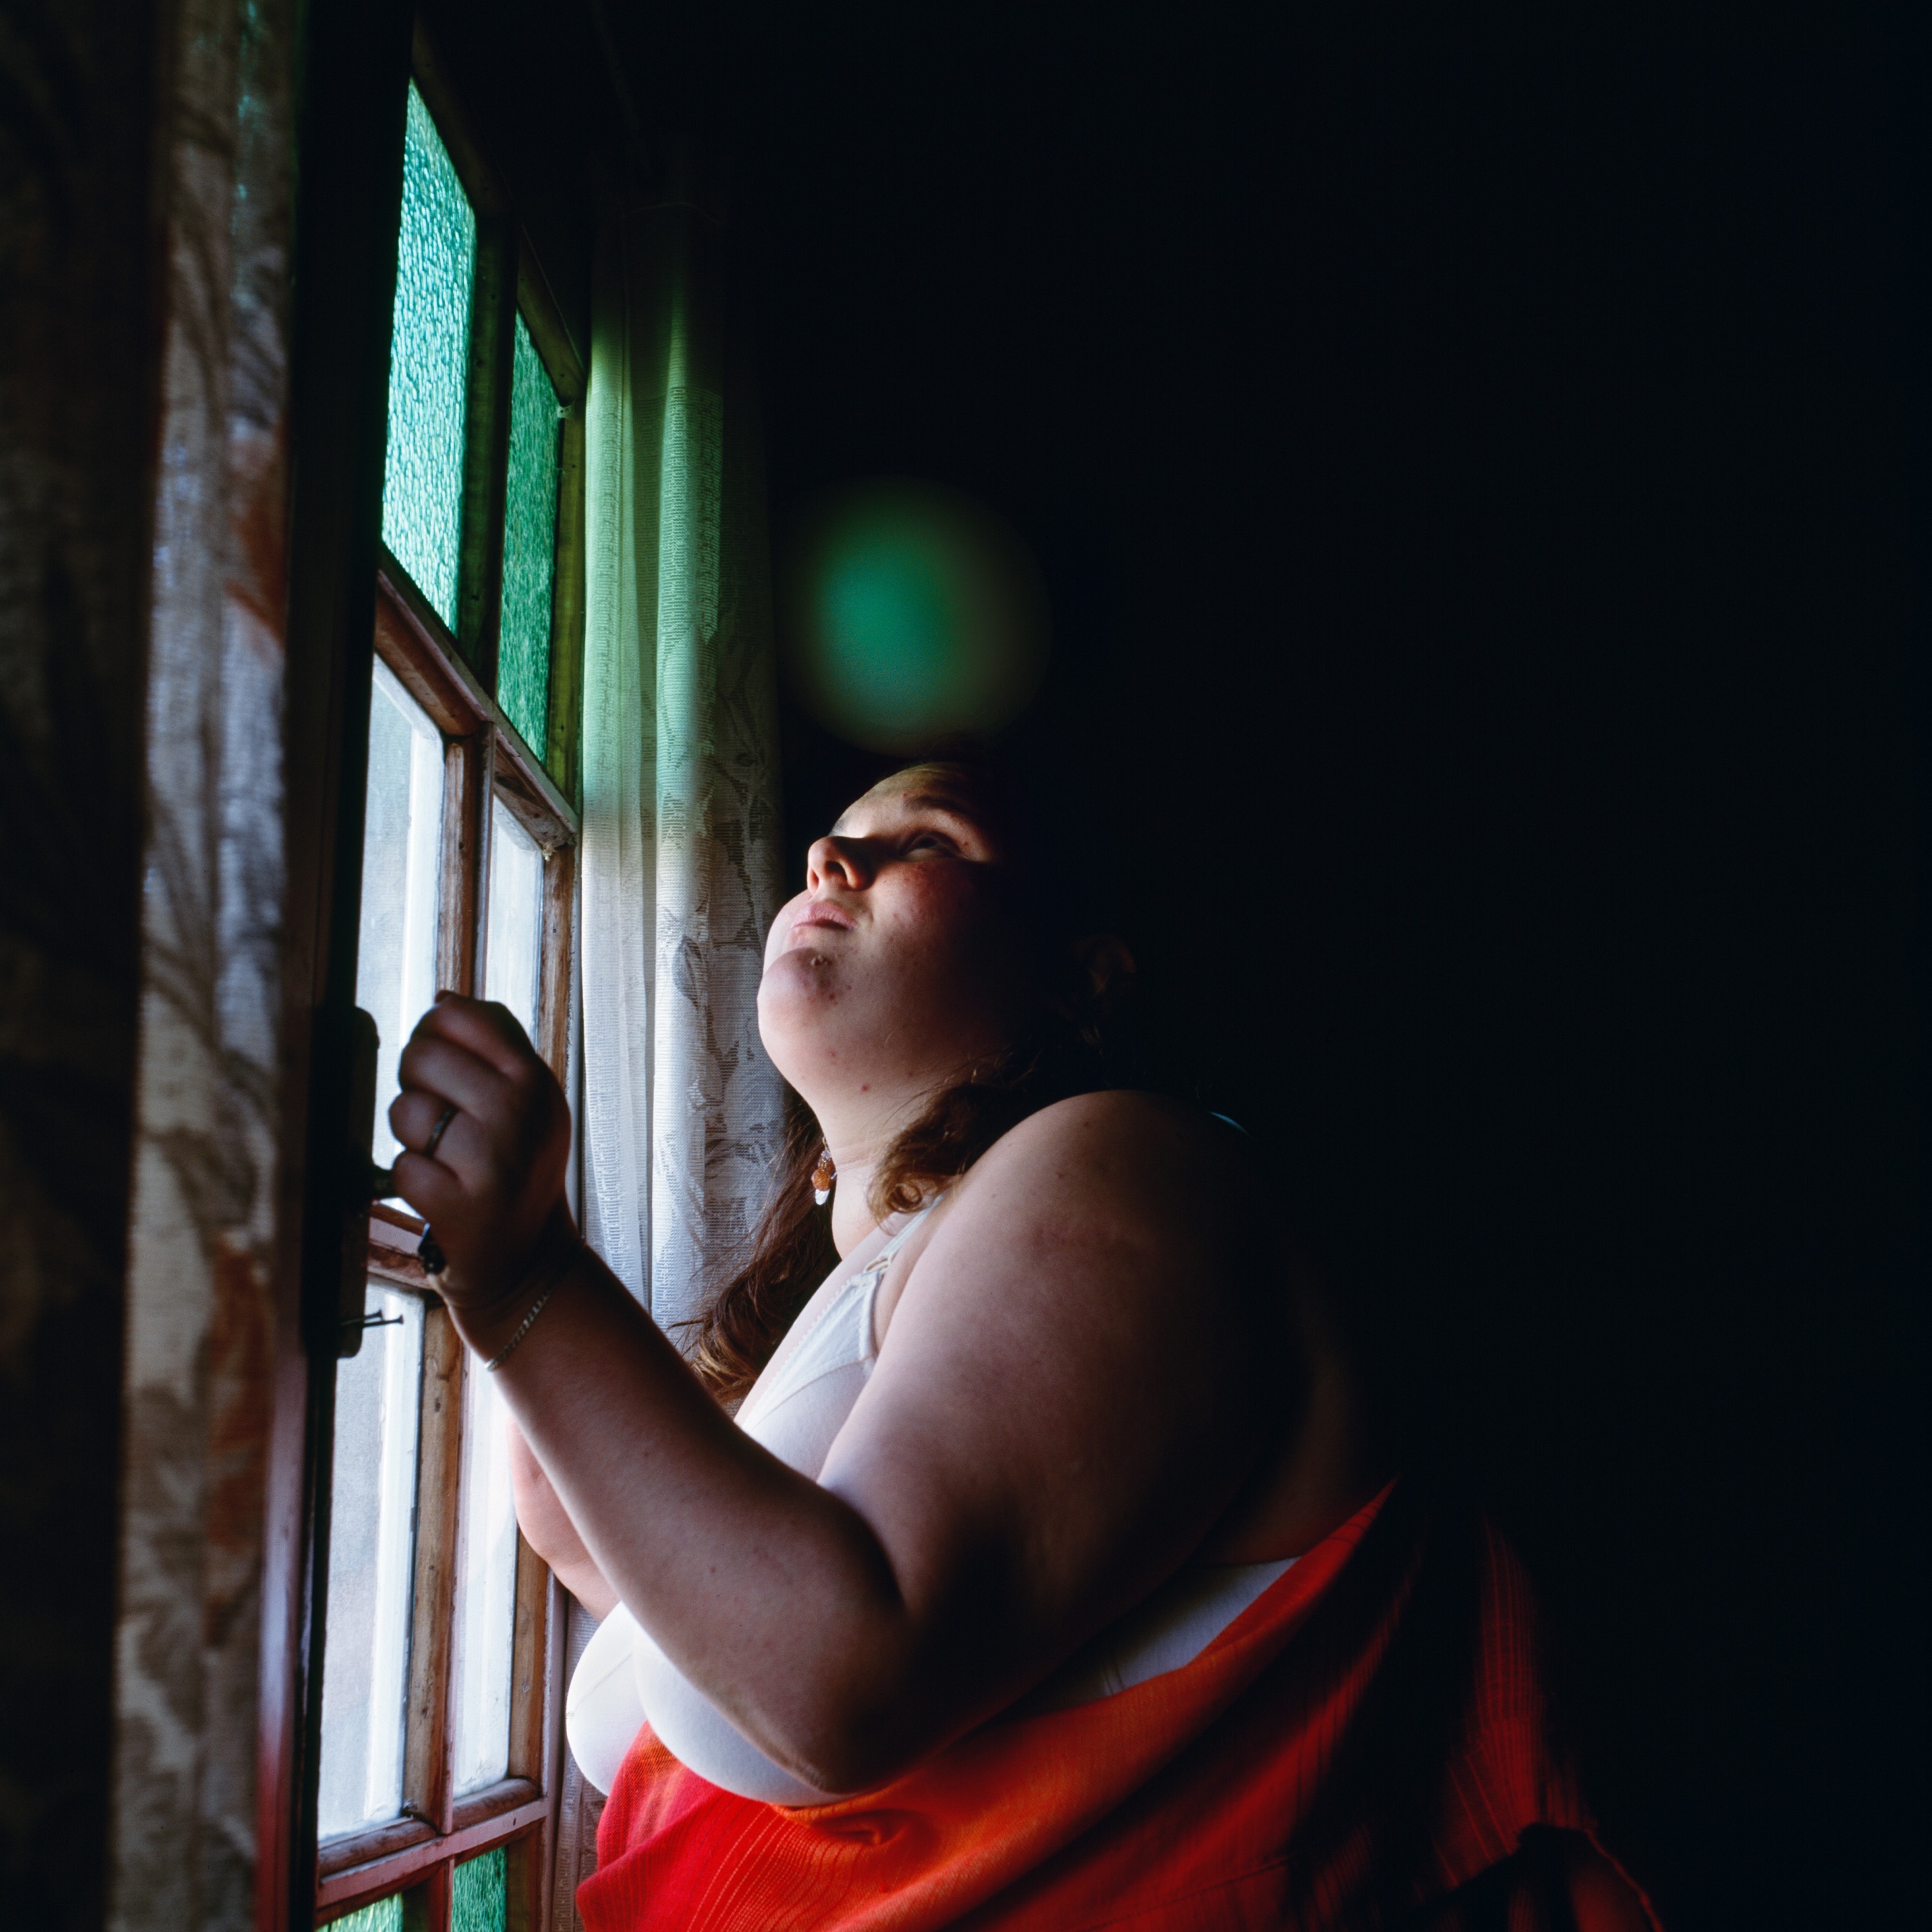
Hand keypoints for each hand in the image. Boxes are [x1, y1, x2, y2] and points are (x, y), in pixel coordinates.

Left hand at [389, 993, 573, 1309]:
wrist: (529, 1258)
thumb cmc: (516, 1167)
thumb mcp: (528, 1100)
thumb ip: (494, 1043)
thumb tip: (443, 999)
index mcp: (534, 1079)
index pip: (459, 1016)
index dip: (432, 1035)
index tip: (442, 1066)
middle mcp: (521, 1113)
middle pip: (422, 1058)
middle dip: (415, 1085)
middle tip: (437, 1118)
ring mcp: (494, 1160)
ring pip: (406, 1112)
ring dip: (411, 1138)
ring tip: (441, 1157)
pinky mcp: (463, 1207)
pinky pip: (402, 1168)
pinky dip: (411, 1181)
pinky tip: (440, 1191)